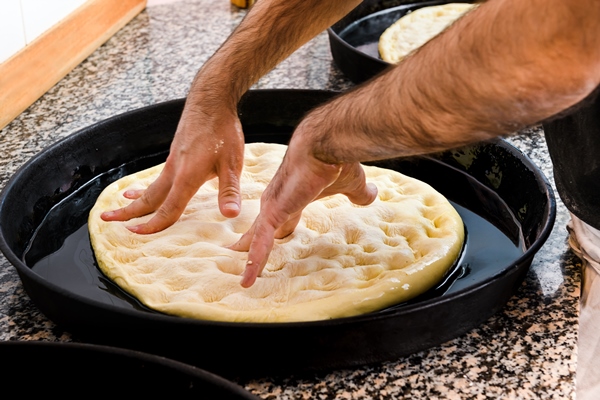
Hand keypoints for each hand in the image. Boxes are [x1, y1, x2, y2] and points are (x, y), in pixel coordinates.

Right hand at [100, 105, 244, 232]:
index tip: (136, 235)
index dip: (153, 225)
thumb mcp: (232, 163)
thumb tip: (231, 213)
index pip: (168, 209)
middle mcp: (174, 170)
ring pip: (151, 187)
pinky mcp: (175, 154)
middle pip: (149, 198)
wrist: (210, 100)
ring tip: (121, 206)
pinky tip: (145, 188)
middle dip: (128, 212)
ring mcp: (173, 161)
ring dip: (135, 200)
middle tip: (106, 219)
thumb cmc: (222, 130)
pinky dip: (146, 188)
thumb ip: (230, 190)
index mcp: (186, 177)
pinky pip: (158, 177)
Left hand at [230, 134, 377, 287]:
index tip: (275, 241)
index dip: (276, 232)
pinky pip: (261, 244)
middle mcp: (278, 203)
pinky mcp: (273, 213)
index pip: (281, 220)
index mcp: (293, 197)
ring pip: (258, 241)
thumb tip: (373, 195)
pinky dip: (254, 262)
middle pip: (261, 230)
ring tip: (242, 281)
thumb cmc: (336, 161)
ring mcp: (273, 209)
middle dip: (250, 244)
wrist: (327, 146)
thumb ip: (358, 193)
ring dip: (249, 260)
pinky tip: (248, 280)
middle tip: (238, 253)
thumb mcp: (352, 184)